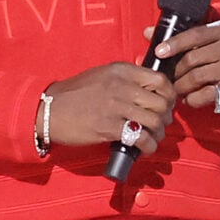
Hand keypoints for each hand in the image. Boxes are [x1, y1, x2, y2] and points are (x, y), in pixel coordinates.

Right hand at [41, 63, 175, 154]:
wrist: (50, 109)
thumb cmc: (75, 93)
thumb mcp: (102, 75)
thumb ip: (125, 78)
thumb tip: (148, 88)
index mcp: (122, 70)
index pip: (160, 80)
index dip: (169, 95)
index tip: (166, 105)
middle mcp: (122, 85)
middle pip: (161, 102)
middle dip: (166, 117)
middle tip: (159, 124)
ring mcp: (116, 106)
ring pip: (154, 121)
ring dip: (158, 133)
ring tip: (152, 138)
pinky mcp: (109, 127)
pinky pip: (141, 138)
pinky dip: (148, 146)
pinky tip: (145, 149)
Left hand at [152, 20, 219, 111]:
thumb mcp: (207, 42)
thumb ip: (180, 38)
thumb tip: (147, 33)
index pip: (195, 34)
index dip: (174, 43)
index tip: (159, 52)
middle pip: (192, 58)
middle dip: (175, 70)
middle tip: (166, 77)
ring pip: (196, 77)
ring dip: (180, 86)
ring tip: (176, 89)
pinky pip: (204, 95)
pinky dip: (191, 98)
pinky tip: (188, 98)